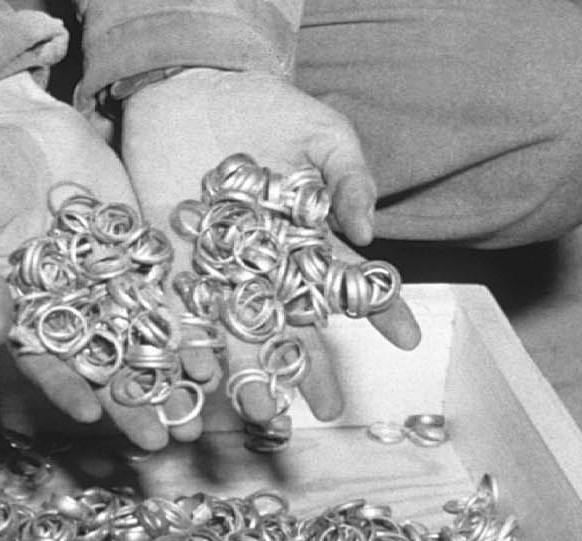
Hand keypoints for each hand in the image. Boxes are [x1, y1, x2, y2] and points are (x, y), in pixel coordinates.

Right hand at [0, 74, 172, 448]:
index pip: (46, 362)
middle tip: (161, 441)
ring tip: (197, 408)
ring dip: (169, 376)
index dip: (68, 390)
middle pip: (103, 365)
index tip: (93, 416)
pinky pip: (164, 295)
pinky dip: (187, 325)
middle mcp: (67, 307)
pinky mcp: (136, 252)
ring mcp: (105, 282)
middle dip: (132, 404)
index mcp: (22, 312)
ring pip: (141, 339)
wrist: (15, 121)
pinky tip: (212, 354)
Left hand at [121, 70, 420, 422]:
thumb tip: (368, 233)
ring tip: (263, 413)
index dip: (381, 311)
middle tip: (326, 412)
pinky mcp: (172, 266)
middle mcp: (266, 271)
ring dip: (249, 376)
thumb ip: (350, 178)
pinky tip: (200, 377)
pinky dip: (188, 345)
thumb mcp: (323, 134)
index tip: (409, 341)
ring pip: (238, 335)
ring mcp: (219, 273)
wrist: (192, 86)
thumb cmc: (267, 109)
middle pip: (292, 329)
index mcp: (308, 245)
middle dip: (310, 372)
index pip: (350, 286)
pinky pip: (180, 314)